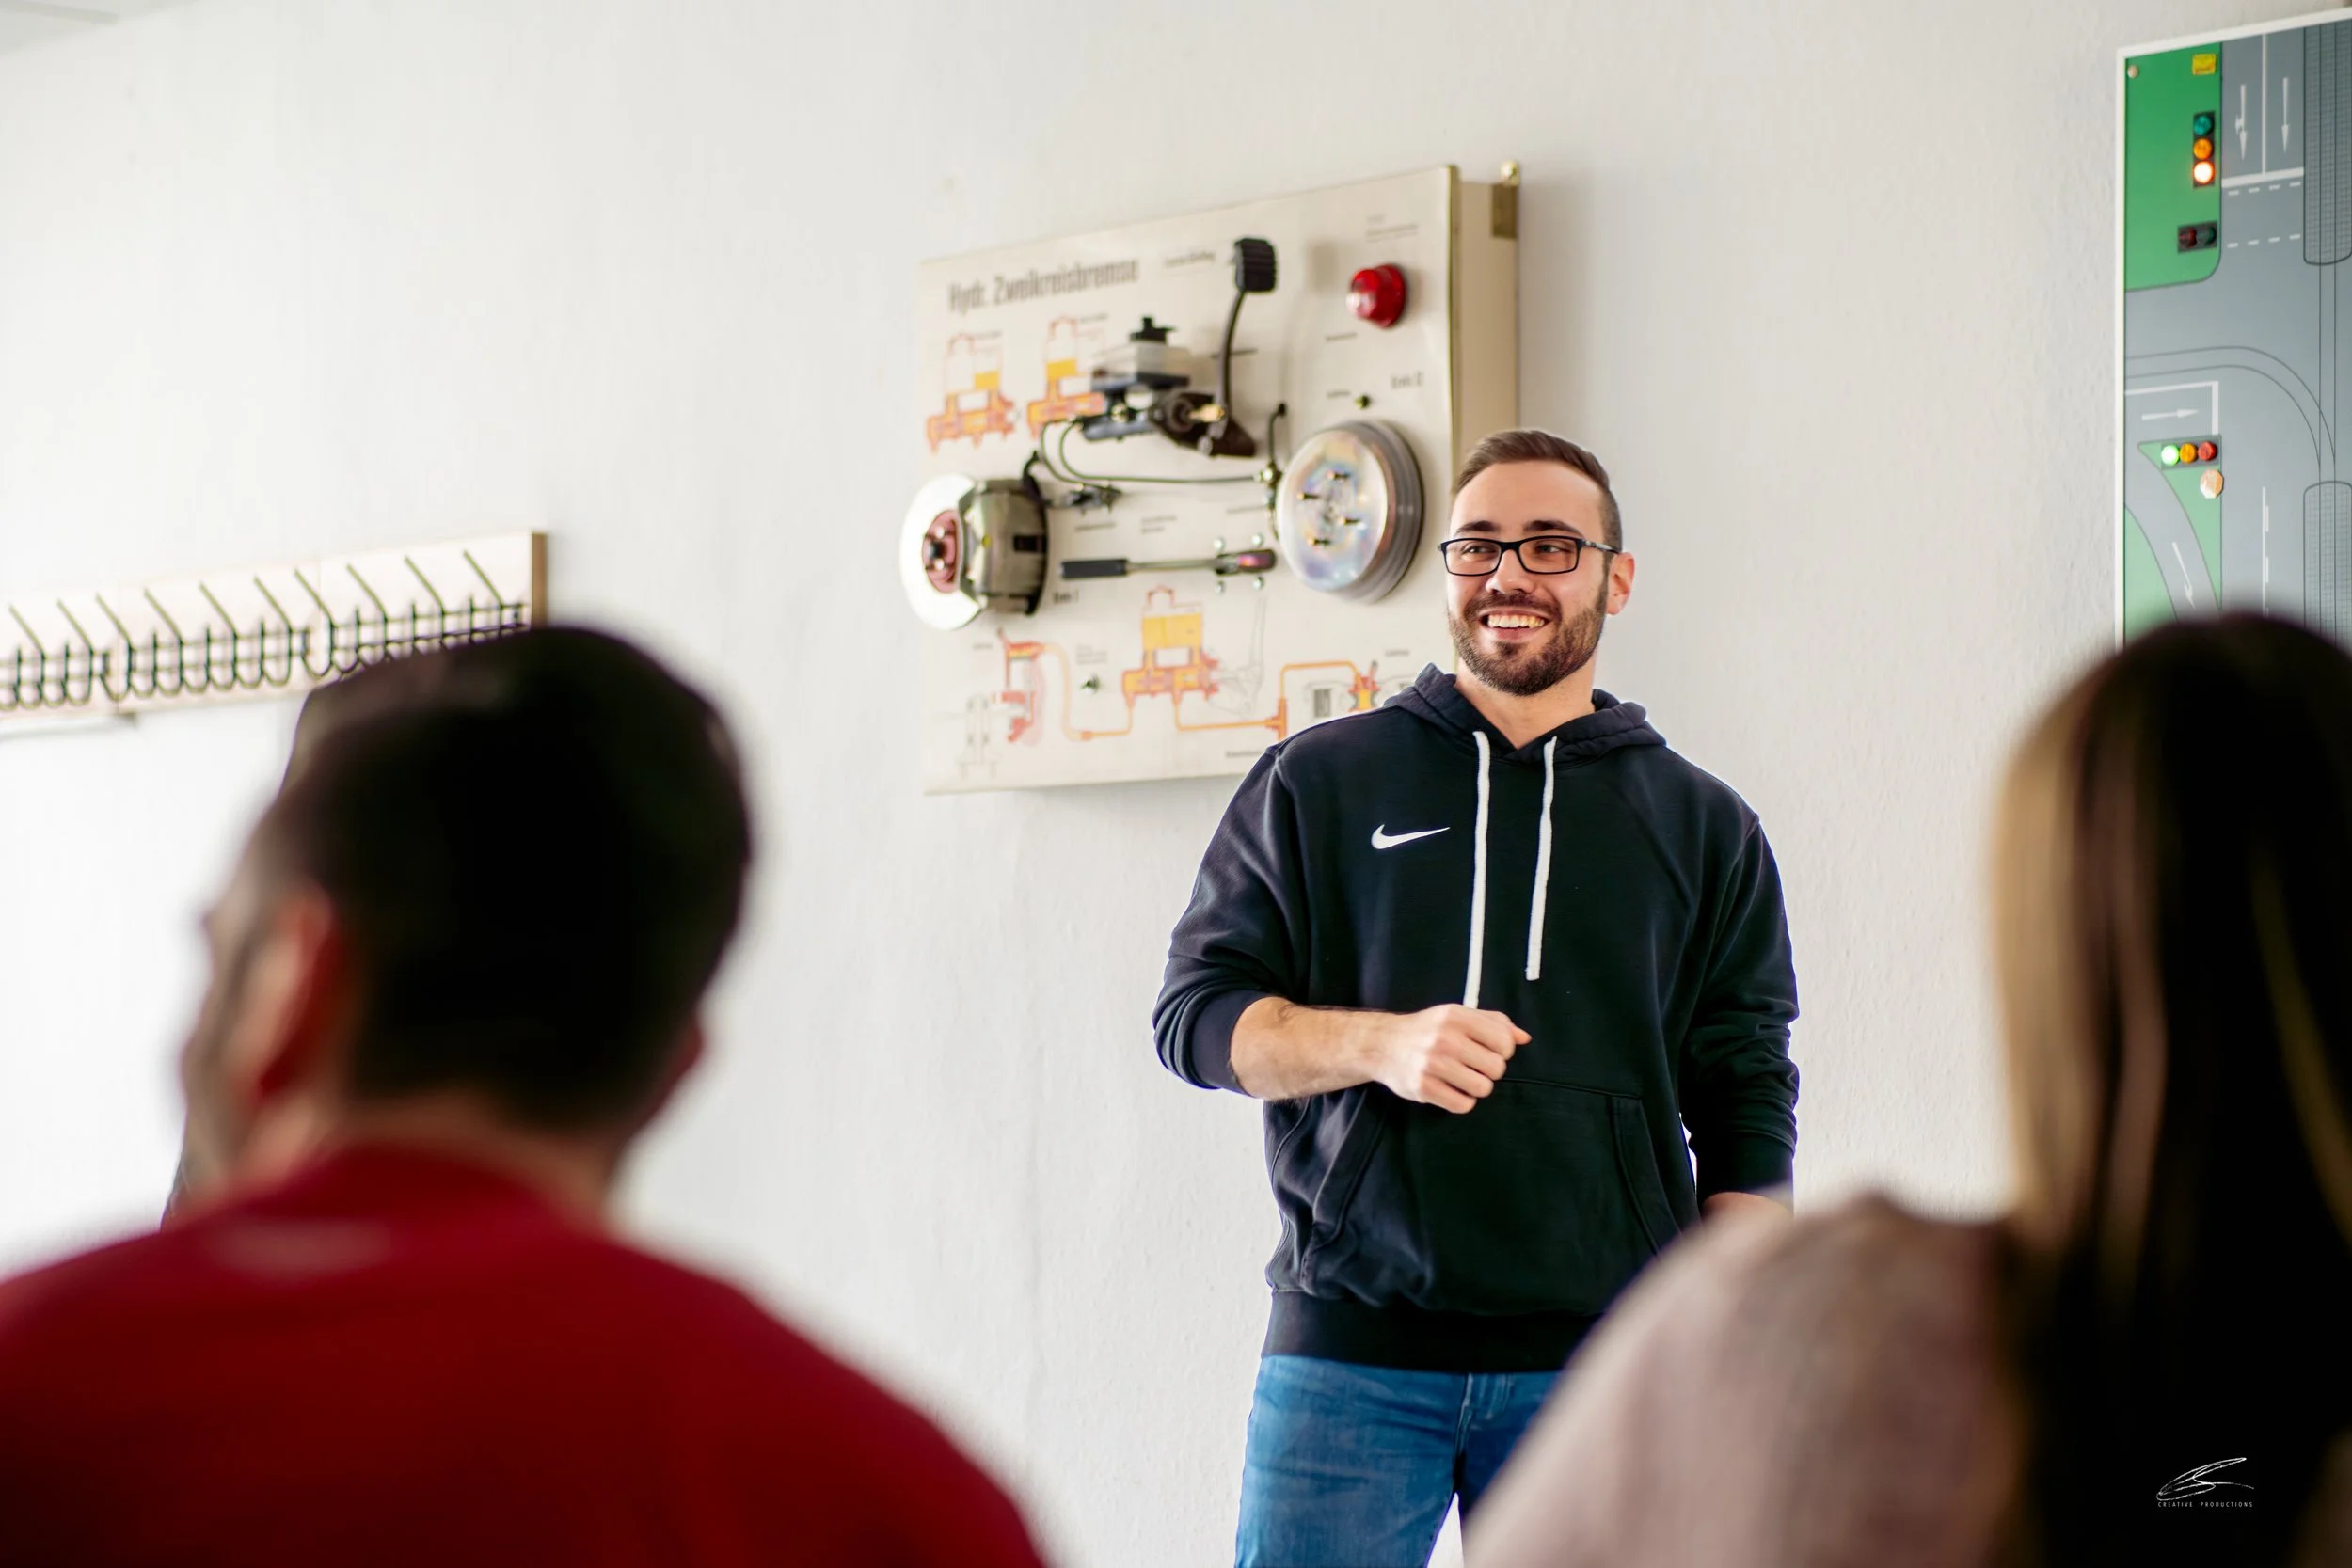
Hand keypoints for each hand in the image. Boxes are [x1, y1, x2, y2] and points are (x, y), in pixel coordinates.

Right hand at [1369, 1005, 1528, 1112]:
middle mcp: (1445, 1039)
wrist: (1382, 1044)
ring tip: (1462, 1079)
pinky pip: (1463, 1105)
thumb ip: (1493, 1022)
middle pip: (1496, 1068)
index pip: (1504, 1042)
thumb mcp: (1458, 1015)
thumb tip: (1524, 1038)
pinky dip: (1461, 1101)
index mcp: (1457, 1017)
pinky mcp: (1423, 1088)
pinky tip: (1451, 1090)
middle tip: (1473, 1066)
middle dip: (1489, 1070)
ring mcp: (1433, 1064)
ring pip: (1483, 1088)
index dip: (1503, 1051)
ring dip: (1476, 1087)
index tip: (1488, 1050)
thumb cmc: (1428, 1029)